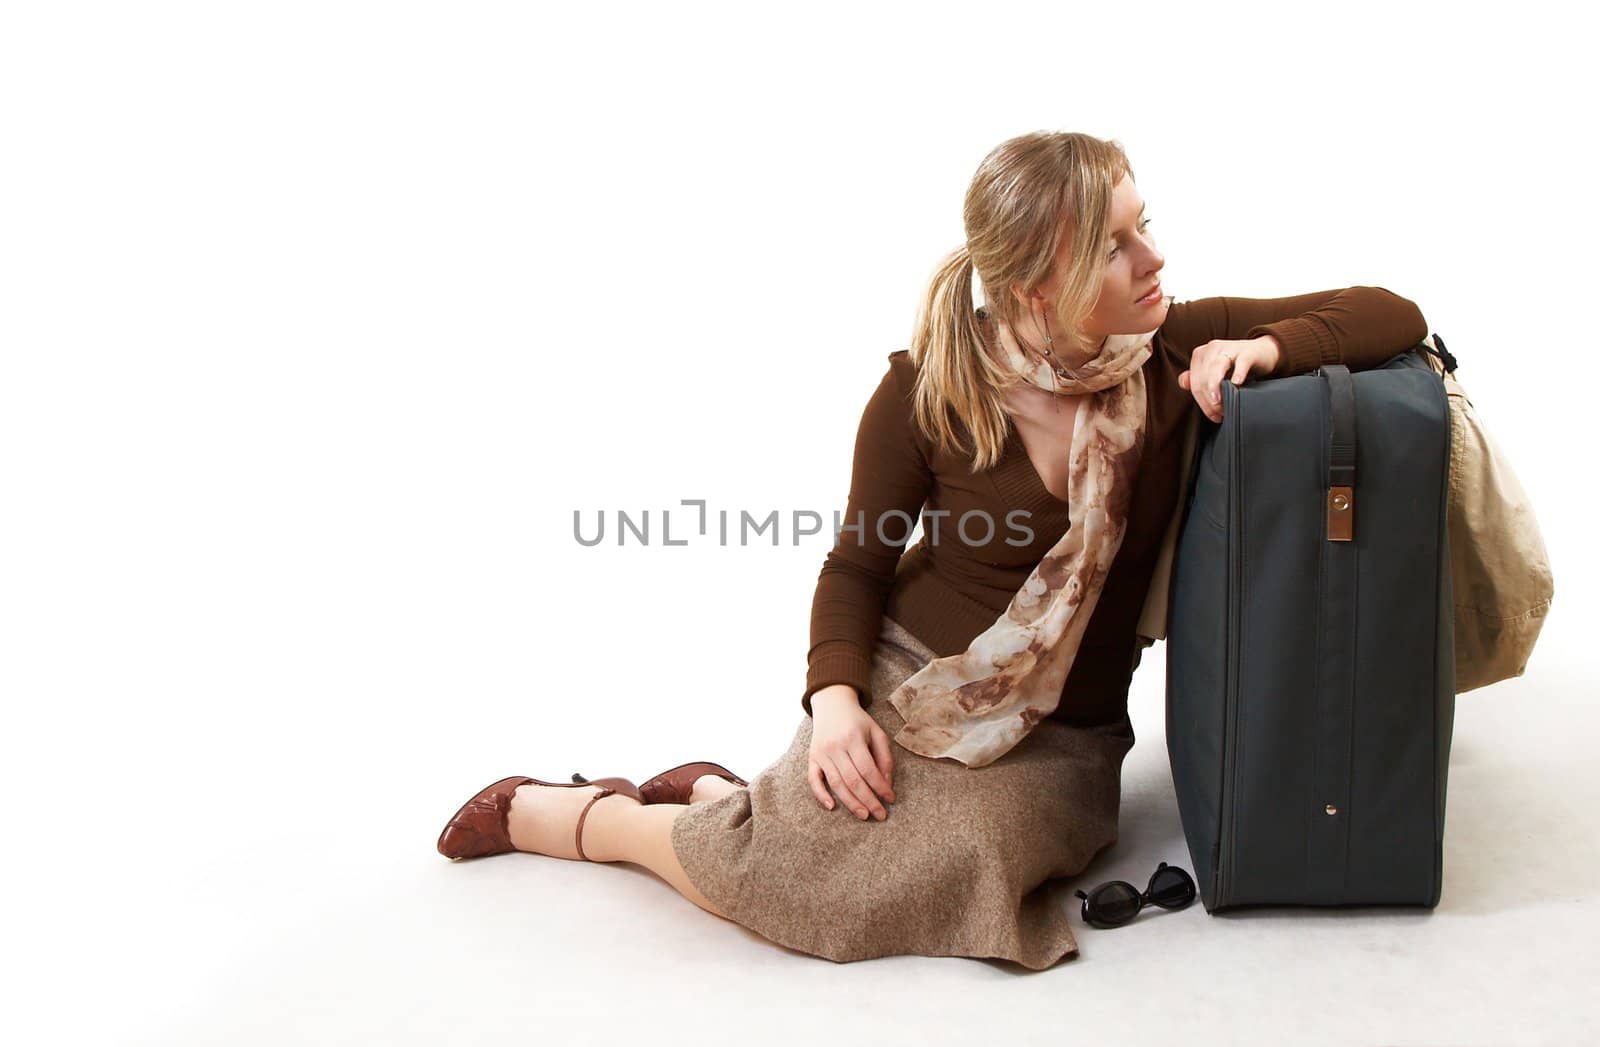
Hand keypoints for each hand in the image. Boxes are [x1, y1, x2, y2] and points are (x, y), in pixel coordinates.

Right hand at [808, 687, 895, 820]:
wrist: (832, 704)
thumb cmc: (858, 721)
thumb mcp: (876, 732)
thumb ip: (884, 756)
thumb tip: (886, 783)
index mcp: (854, 738)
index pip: (868, 769)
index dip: (880, 787)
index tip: (890, 799)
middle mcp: (835, 746)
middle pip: (853, 780)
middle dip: (868, 800)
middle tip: (880, 815)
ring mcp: (821, 753)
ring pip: (836, 784)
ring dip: (851, 803)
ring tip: (864, 815)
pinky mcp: (812, 758)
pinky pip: (813, 780)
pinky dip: (821, 795)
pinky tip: (832, 807)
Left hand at [1177, 335, 1282, 422]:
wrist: (1262, 353)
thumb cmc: (1236, 366)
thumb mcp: (1215, 372)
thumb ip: (1197, 378)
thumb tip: (1184, 383)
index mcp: (1201, 355)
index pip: (1194, 383)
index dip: (1202, 403)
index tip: (1213, 416)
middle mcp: (1211, 349)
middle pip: (1203, 378)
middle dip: (1209, 400)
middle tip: (1220, 414)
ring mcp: (1229, 348)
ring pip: (1216, 369)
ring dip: (1216, 388)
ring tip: (1220, 404)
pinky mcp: (1247, 352)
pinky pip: (1240, 363)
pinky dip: (1238, 374)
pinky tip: (1237, 384)